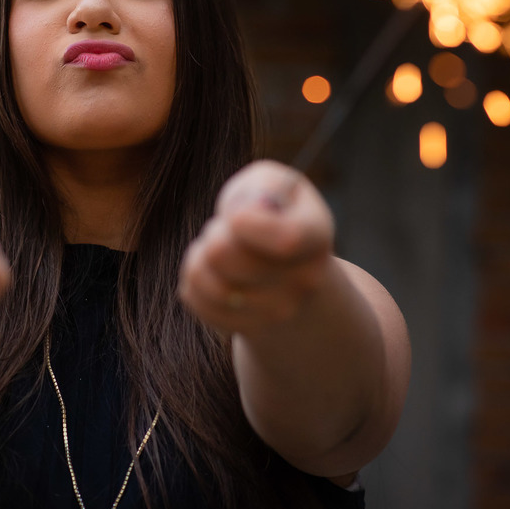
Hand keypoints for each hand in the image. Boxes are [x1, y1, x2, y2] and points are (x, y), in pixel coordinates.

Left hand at [178, 160, 333, 336]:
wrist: (287, 265)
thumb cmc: (272, 213)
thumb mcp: (270, 181)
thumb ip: (260, 185)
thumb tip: (241, 215)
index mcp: (316, 236)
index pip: (286, 239)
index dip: (246, 223)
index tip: (233, 216)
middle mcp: (305, 281)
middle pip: (226, 255)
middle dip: (215, 233)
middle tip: (226, 229)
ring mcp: (278, 312)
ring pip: (207, 279)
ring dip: (202, 255)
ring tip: (221, 249)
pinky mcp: (246, 326)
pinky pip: (194, 298)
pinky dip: (193, 278)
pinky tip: (214, 272)